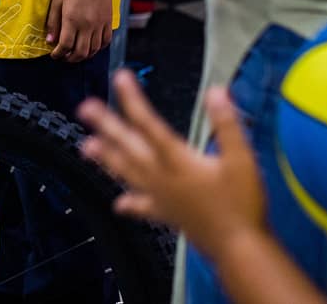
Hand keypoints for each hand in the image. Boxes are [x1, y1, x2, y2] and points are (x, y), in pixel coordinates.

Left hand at [45, 0, 112, 61]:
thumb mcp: (56, 1)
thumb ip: (53, 22)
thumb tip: (50, 41)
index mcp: (72, 19)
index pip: (65, 45)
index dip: (58, 54)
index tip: (54, 55)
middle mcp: (87, 25)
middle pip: (80, 52)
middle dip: (70, 58)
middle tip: (64, 57)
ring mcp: (100, 24)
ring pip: (93, 50)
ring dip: (84, 56)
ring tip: (75, 54)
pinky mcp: (109, 21)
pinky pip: (105, 41)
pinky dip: (97, 48)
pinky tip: (90, 47)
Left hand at [80, 75, 268, 259]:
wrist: (240, 249)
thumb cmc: (242, 203)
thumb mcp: (242, 159)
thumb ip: (227, 124)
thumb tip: (216, 92)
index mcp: (177, 160)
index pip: (149, 124)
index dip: (132, 99)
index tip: (120, 77)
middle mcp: (162, 177)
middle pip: (129, 146)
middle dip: (107, 125)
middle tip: (84, 107)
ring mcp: (161, 198)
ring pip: (127, 173)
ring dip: (106, 159)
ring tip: (85, 147)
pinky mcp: (167, 216)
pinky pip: (143, 207)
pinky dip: (130, 203)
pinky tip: (118, 204)